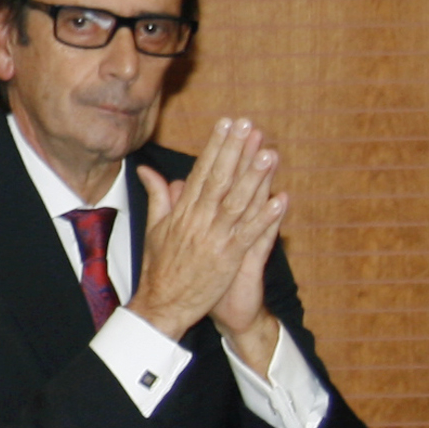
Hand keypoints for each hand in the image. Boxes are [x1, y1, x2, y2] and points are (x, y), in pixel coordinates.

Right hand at [129, 118, 288, 361]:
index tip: (227, 123)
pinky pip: (250, 234)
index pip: (201, 171)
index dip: (216, 146)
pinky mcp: (228, 258)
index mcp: (182, 211)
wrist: (161, 304)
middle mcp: (199, 220)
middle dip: (235, 150)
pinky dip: (266, 217)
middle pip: (220, 179)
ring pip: (238, 202)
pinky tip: (282, 198)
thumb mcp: (154, 228)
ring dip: (255, 177)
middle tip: (249, 125)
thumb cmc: (158, 267)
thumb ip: (158, 196)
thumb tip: (146, 169)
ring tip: (269, 153)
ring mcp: (215, 239)